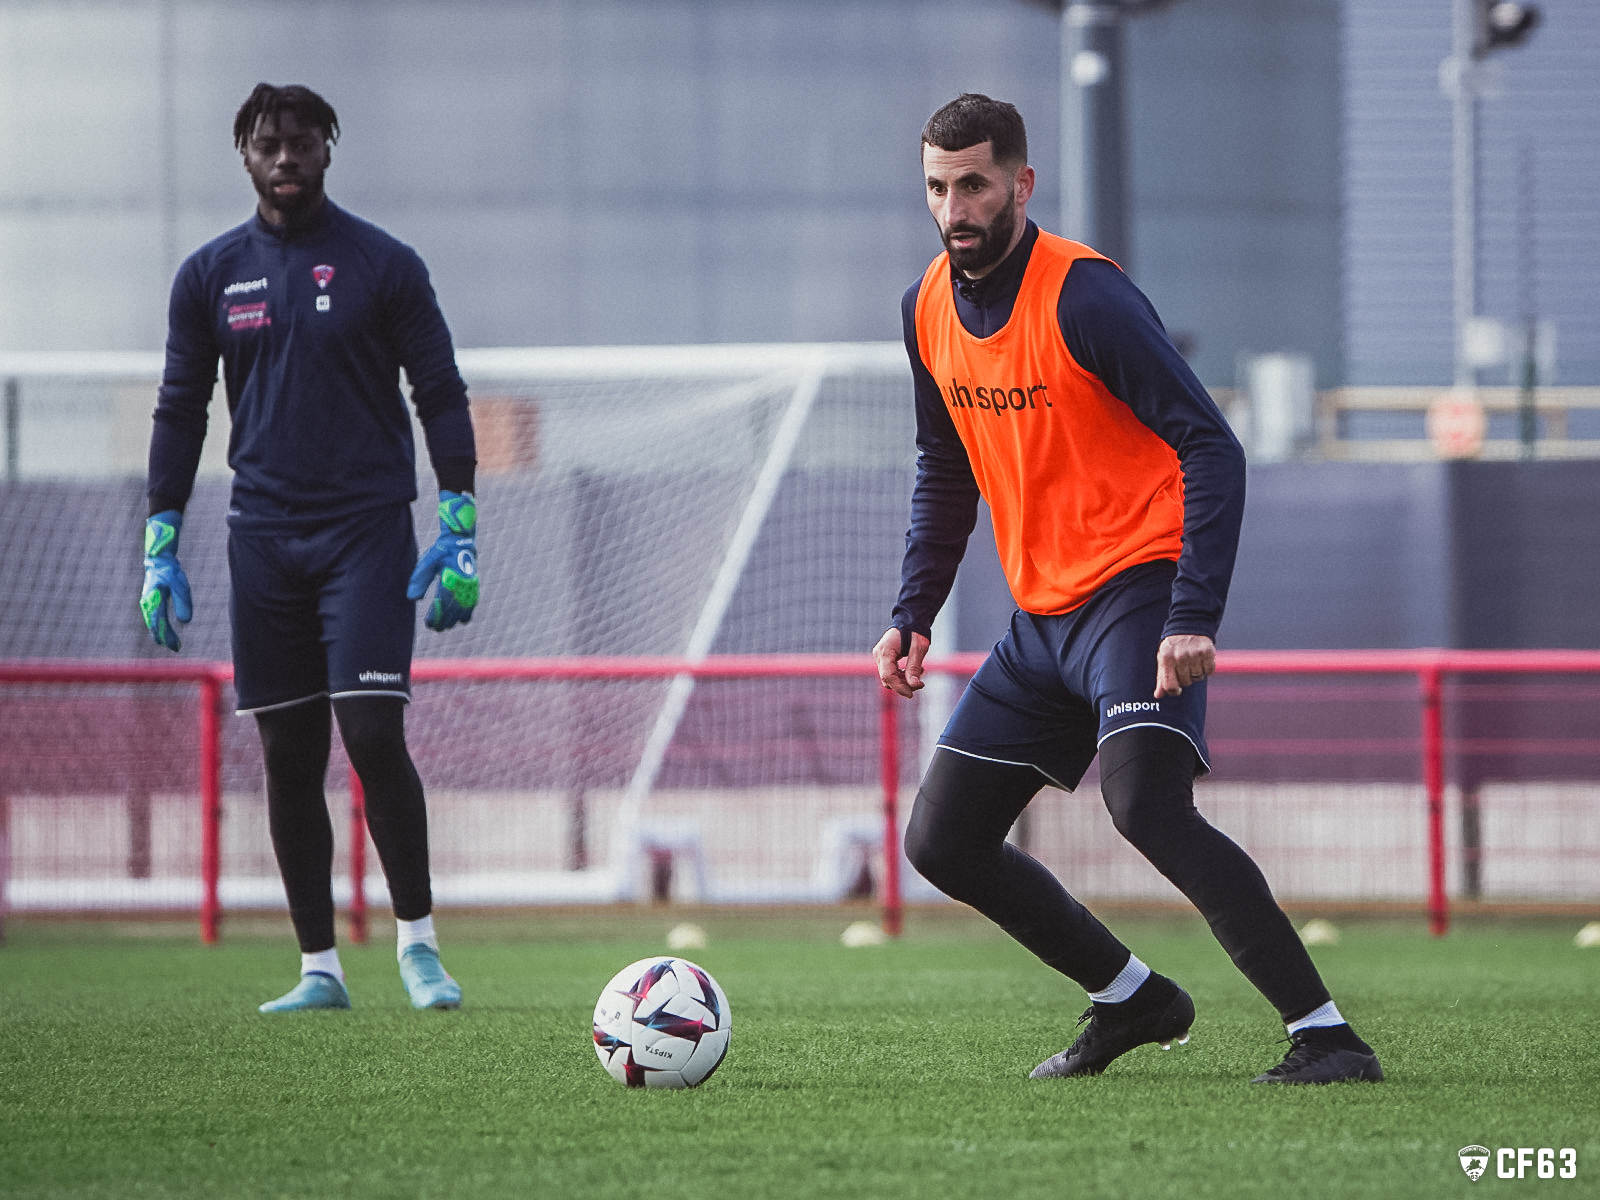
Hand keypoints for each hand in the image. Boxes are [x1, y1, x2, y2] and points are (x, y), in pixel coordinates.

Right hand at [140, 510, 192, 651]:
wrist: (157, 557)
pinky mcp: (150, 598)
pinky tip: (163, 628)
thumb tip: (185, 622)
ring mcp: (147, 600)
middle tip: (175, 648)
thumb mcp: (180, 585)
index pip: (160, 623)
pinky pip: (153, 615)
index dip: (168, 636)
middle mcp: (148, 602)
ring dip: (160, 632)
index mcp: (154, 601)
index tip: (176, 646)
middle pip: (155, 624)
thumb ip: (182, 603)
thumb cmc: (169, 570)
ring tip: (169, 642)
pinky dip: (158, 624)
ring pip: (153, 620)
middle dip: (164, 636)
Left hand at [407, 491, 478, 630]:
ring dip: (454, 620)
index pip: (442, 604)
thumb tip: (413, 599)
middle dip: (443, 621)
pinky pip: (472, 604)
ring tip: (445, 626)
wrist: (460, 541)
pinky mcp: (474, 586)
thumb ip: (419, 581)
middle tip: (434, 628)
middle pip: (452, 610)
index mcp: (450, 580)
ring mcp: (470, 587)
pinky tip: (461, 620)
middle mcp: (462, 585)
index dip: (435, 616)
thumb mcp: (426, 563)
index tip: (428, 623)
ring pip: (464, 610)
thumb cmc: (440, 552)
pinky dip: (466, 614)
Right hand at [873, 627, 929, 698]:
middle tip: (920, 683)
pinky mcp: (884, 658)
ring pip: (889, 677)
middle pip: (887, 679)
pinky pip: (890, 672)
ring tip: (919, 672)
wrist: (910, 620)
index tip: (912, 694)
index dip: (899, 688)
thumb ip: (914, 668)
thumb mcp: (918, 649)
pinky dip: (901, 674)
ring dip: (903, 680)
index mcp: (885, 651)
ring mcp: (880, 656)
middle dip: (903, 684)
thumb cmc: (915, 632)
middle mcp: (879, 655)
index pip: (888, 677)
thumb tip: (914, 686)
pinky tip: (913, 670)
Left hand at [1155, 634, 1214, 697]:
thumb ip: (1161, 678)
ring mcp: (1194, 654)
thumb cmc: (1173, 647)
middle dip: (1186, 678)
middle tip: (1185, 667)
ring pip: (1198, 677)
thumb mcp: (1163, 659)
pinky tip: (1202, 659)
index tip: (1177, 689)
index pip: (1170, 685)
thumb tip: (1158, 695)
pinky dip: (1207, 668)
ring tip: (1193, 661)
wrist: (1188, 626)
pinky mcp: (1207, 652)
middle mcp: (1180, 657)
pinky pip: (1209, 671)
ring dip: (1197, 672)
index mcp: (1166, 659)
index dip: (1174, 691)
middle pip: (1186, 682)